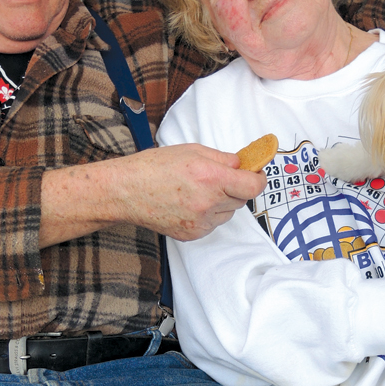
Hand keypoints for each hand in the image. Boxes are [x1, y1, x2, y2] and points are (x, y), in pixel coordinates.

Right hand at [40, 144, 266, 244]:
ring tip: (198, 190)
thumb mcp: (192, 150)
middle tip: (219, 177)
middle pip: (241, 199)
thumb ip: (223, 158)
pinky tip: (189, 203)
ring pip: (228, 213)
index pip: (252, 186)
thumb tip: (243, 164)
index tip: (255, 174)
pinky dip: (209, 214)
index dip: (258, 179)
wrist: (126, 191)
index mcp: (210, 176)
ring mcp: (200, 222)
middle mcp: (208, 202)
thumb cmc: (155, 166)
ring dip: (222, 202)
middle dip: (236, 187)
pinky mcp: (192, 234)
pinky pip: (213, 224)